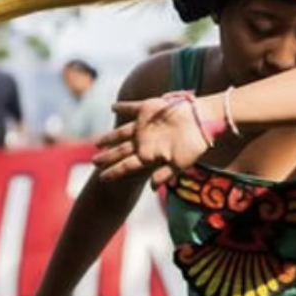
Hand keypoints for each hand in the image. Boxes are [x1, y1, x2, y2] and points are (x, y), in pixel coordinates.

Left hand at [93, 95, 212, 185]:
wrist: (202, 121)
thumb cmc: (193, 145)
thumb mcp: (179, 163)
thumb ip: (164, 174)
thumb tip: (152, 188)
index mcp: (149, 155)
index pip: (127, 165)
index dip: (114, 171)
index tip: (101, 178)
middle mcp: (144, 141)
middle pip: (121, 150)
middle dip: (107, 156)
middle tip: (93, 162)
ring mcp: (144, 126)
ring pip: (122, 132)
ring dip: (109, 136)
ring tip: (97, 142)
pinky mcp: (148, 110)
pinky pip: (131, 108)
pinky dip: (122, 107)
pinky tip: (113, 107)